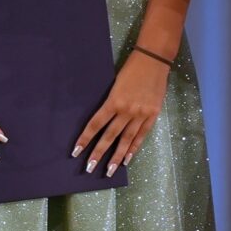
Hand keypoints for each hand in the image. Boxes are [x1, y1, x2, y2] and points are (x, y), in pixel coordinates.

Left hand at [75, 49, 169, 174]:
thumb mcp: (115, 84)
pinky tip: (128, 159)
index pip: (95, 124)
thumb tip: (102, 121)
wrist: (154, 60)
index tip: (76, 151)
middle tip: (90, 168)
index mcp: (113, 101)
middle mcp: (126, 110)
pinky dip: (134, 148)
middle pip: (110, 136)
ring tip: (110, 170)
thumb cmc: (131, 69)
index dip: (85, 139)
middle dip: (99, 153)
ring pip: (126, 140)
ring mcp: (141, 114)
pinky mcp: (152, 115)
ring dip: (117, 157)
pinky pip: (141, 135)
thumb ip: (111, 103)